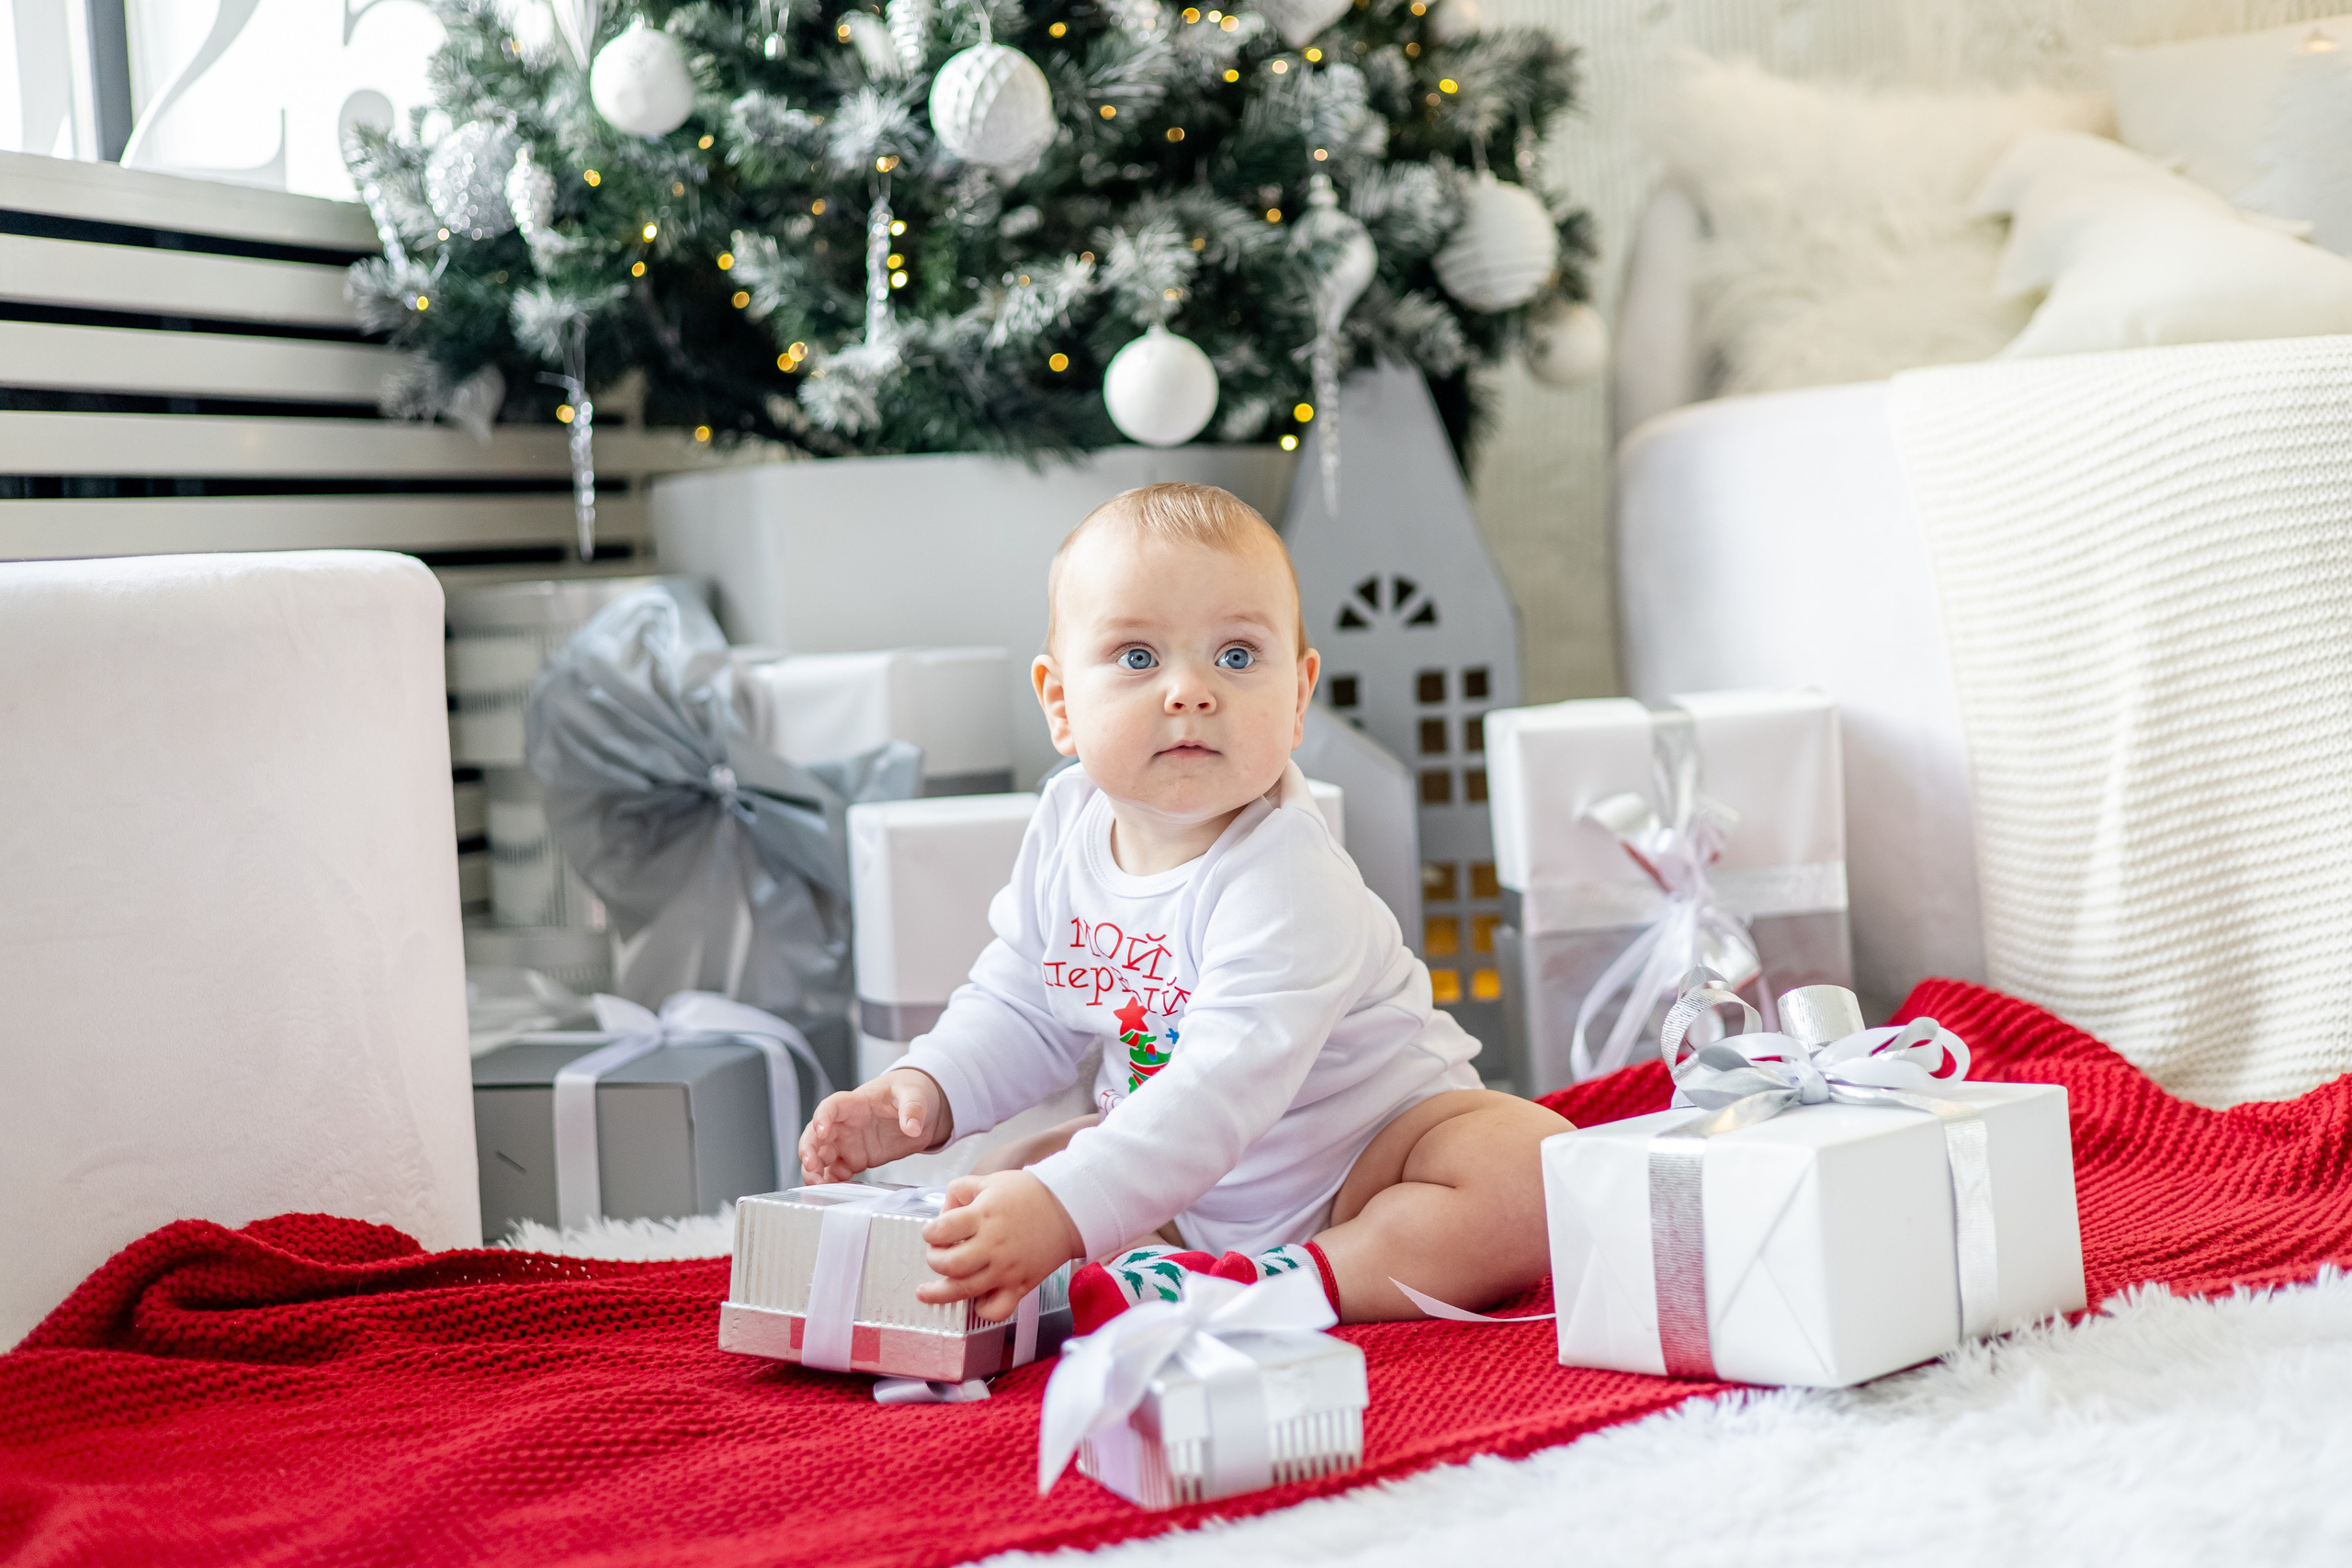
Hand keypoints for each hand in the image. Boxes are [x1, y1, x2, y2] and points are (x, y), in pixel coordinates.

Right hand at [797, 1068, 950, 1182]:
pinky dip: (830, 1181)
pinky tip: (832, 1190)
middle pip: (816, 1134)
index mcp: (856, 1103)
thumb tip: (912, 1127)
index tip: (821, 1131)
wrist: (921, 1110)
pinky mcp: (855, 1160)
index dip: (822, 1117)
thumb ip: (912, 1109)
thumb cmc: (908, 1093)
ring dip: (815, 1170)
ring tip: (819, 1185)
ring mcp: (848, 1144)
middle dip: (809, 1149)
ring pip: (821, 1157)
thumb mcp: (915, 1094)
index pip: (831, 1107)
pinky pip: (836, 1172)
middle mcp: (846, 1124)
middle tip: (811, 1164)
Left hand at [917, 1170, 1084, 1320]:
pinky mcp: (1020, 1286)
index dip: (930, 1231)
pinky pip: (996, 1310)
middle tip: (936, 1255)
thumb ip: (960, 1190)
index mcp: (983, 1216)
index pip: (941, 1230)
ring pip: (964, 1290)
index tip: (932, 1232)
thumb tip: (942, 1212)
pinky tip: (974, 1300)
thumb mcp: (990, 1180)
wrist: (1069, 1209)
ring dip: (940, 1292)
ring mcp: (1006, 1269)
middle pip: (948, 1264)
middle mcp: (992, 1245)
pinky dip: (981, 1310)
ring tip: (926, 1291)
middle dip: (933, 1260)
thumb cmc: (1029, 1193)